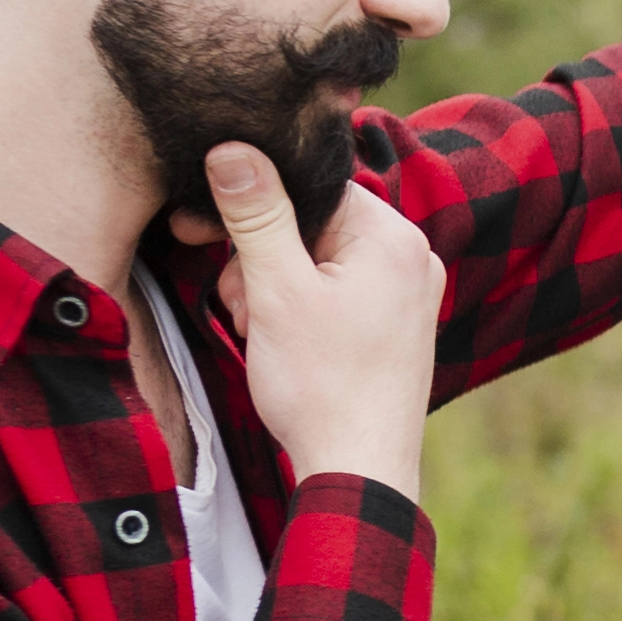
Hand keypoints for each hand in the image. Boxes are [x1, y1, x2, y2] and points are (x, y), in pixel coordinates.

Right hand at [211, 145, 440, 501]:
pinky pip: (339, 293)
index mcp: (394, 239)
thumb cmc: (321, 386)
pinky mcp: (397, 327)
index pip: (312, 188)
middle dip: (263, 259)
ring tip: (257, 329)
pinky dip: (300, 309)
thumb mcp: (275, 291)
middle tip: (240, 305)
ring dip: (274, 287)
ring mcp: (410, 296)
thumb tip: (233, 148)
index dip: (254, 210)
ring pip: (320, 261)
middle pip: (314, 225)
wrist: (359, 472)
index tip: (207, 236)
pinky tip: (281, 341)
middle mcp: (413, 259)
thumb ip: (256, 214)